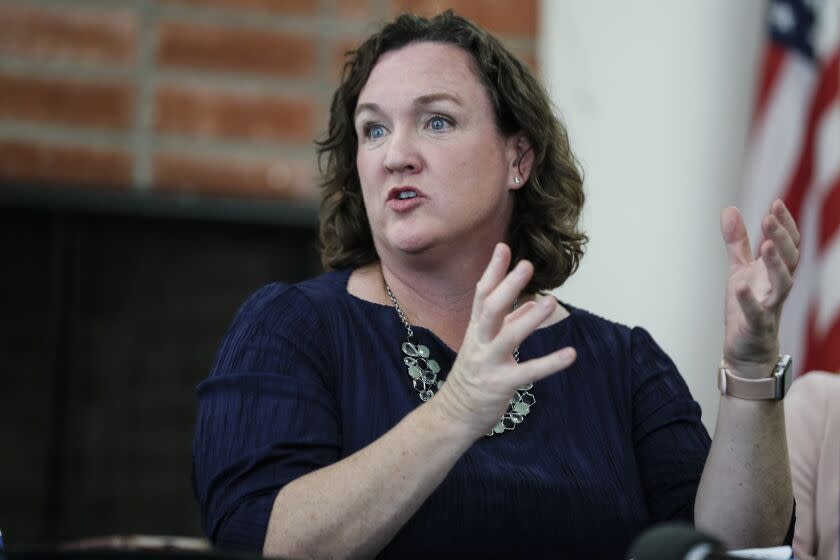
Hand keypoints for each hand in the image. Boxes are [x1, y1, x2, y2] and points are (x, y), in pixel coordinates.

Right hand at [433, 243, 576, 436]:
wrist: (455, 414)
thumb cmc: (474, 376)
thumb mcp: (486, 345)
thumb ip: (510, 323)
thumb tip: (534, 303)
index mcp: (476, 329)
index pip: (482, 294)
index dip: (492, 271)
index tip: (503, 247)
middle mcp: (479, 342)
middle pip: (490, 308)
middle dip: (507, 286)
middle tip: (526, 265)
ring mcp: (488, 363)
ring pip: (508, 336)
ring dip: (530, 319)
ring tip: (552, 302)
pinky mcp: (501, 384)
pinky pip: (528, 372)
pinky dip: (550, 363)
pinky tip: (570, 354)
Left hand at [721, 199, 799, 377]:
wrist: (746, 347)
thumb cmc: (746, 304)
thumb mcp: (739, 269)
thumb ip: (737, 241)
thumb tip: (729, 208)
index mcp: (774, 271)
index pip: (788, 244)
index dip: (785, 224)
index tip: (776, 203)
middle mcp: (777, 286)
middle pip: (789, 260)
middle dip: (781, 238)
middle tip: (769, 218)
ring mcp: (770, 306)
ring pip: (783, 285)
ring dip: (775, 265)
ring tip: (765, 246)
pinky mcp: (756, 325)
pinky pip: (756, 313)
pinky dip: (749, 301)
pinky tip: (739, 287)